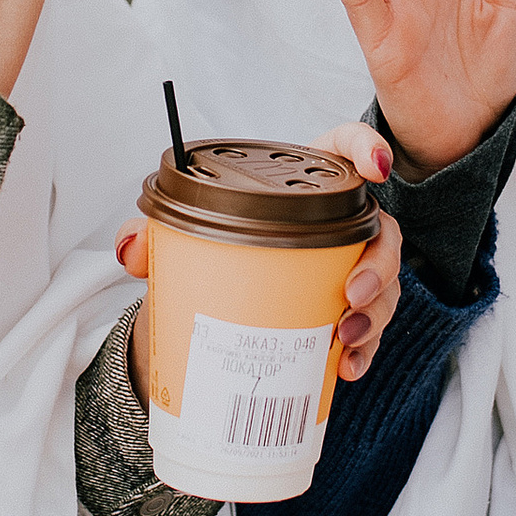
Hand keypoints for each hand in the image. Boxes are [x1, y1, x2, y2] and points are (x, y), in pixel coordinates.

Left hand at [117, 122, 402, 392]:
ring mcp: (350, 268)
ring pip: (385, 284)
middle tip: (352, 293)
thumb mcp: (187, 236)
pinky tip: (346, 367)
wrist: (215, 298)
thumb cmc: (216, 249)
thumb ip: (156, 236)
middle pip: (382, 231)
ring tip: (346, 338)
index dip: (369, 148)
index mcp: (304, 186)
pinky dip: (363, 350)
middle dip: (379, 263)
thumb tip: (130, 248)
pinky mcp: (347, 310)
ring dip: (375, 313)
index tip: (375, 167)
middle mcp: (339, 224)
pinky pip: (371, 328)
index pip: (346, 148)